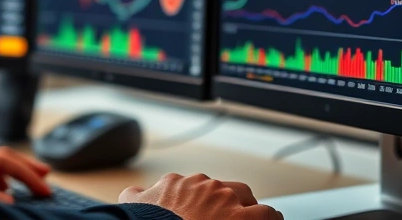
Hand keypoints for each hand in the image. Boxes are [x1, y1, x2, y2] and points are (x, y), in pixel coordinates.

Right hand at [119, 173, 281, 219]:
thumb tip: (130, 194)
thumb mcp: (135, 204)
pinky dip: (271, 219)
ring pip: (244, 196)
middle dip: (224, 203)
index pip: (194, 187)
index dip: (200, 202)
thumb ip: (136, 196)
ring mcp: (224, 200)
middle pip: (221, 189)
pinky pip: (267, 213)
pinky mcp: (244, 217)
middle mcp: (202, 187)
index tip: (200, 213)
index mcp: (176, 185)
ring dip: (247, 209)